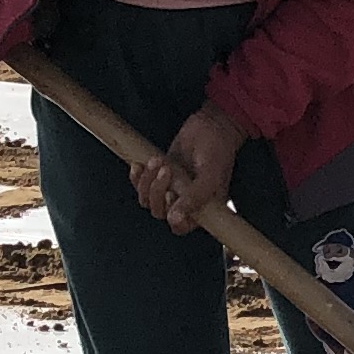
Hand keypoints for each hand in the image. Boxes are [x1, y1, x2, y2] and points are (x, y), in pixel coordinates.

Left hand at [136, 106, 243, 231]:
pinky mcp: (157, 178)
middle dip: (157, 191)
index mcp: (201, 209)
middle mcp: (184, 204)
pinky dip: (137, 176)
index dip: (172, 216)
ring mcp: (169, 190)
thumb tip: (175, 219)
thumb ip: (196, 198)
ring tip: (158, 161)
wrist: (209, 127)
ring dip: (147, 182)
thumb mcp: (210, 176)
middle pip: (159, 212)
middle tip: (166, 169)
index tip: (170, 195)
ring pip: (146, 200)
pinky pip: (139, 186)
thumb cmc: (217, 151)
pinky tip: (140, 164)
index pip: (180, 227)